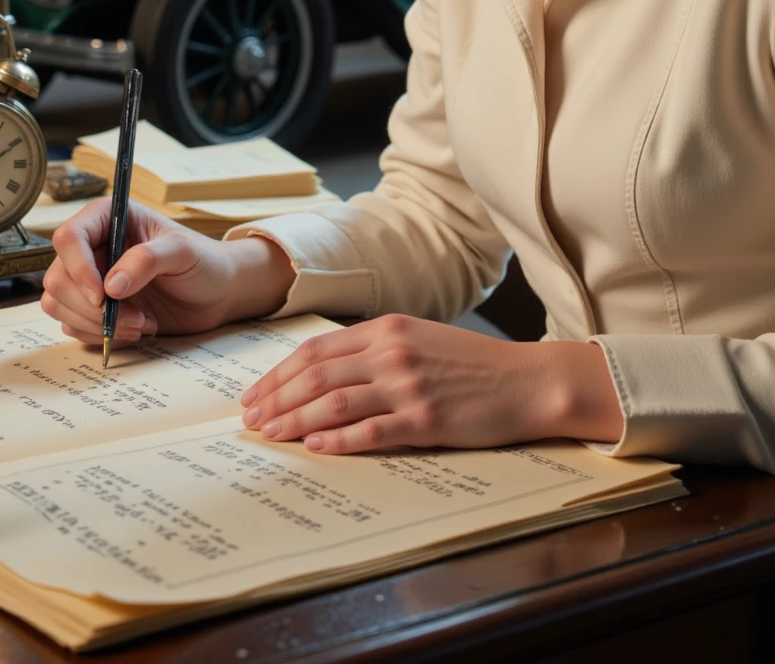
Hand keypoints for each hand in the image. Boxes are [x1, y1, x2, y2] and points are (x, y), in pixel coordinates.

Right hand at [41, 199, 295, 346]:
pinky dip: (99, 334)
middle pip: (58, 277)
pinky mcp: (94, 307)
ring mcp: (90, 279)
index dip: (78, 268)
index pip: (69, 237)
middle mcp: (93, 247)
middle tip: (134, 317)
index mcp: (108, 219)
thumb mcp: (182, 252)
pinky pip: (73, 325)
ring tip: (140, 323)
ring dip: (96, 324)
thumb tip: (110, 285)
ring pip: (59, 304)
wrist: (216, 293)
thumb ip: (147, 260)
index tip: (102, 296)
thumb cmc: (203, 261)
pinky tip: (135, 328)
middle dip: (92, 307)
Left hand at [240, 314, 623, 453]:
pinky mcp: (426, 418)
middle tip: (250, 420)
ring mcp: (408, 385)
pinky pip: (372, 430)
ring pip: (336, 401)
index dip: (279, 373)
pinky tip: (315, 446)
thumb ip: (373, 350)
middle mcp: (392, 352)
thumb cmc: (470, 363)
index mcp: (386, 329)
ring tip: (270, 434)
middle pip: (317, 374)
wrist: (524, 381)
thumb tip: (322, 373)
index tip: (255, 394)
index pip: (316, 350)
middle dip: (277, 398)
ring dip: (295, 419)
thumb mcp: (417, 340)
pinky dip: (339, 438)